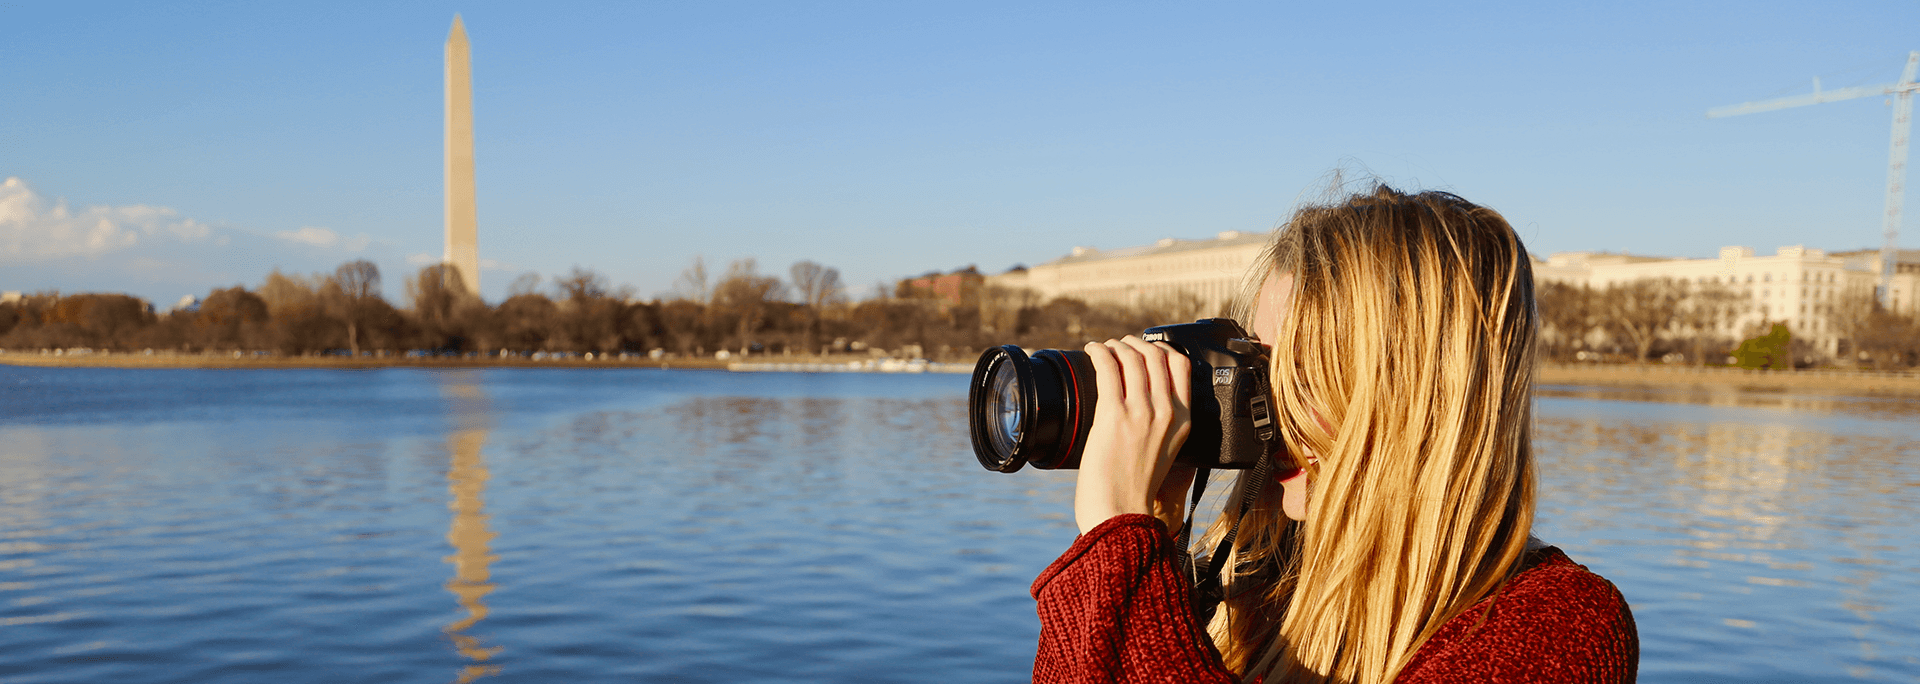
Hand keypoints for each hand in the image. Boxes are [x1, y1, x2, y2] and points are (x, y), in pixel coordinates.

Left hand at [1073, 336, 1192, 534]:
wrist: (1121, 514)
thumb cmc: (1135, 489)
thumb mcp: (1165, 452)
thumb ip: (1162, 425)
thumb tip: (1144, 401)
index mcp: (1183, 421)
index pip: (1182, 366)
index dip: (1162, 349)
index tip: (1145, 349)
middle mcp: (1166, 413)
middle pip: (1155, 356)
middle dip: (1135, 343)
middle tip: (1120, 345)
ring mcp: (1141, 413)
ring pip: (1132, 358)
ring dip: (1115, 346)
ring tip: (1104, 348)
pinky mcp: (1114, 415)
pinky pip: (1108, 368)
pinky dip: (1099, 352)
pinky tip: (1092, 350)